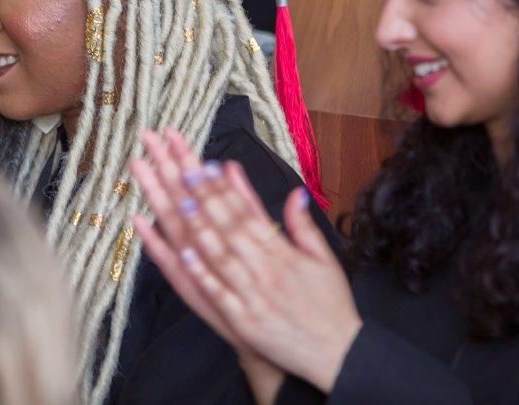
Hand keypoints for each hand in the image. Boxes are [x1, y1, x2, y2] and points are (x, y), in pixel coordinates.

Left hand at [132, 129, 361, 393]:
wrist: (339, 355)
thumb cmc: (330, 306)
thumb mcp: (325, 261)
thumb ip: (304, 225)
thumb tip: (295, 192)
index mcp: (283, 253)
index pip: (249, 213)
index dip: (226, 188)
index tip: (205, 163)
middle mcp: (267, 269)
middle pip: (230, 226)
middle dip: (205, 196)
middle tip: (182, 167)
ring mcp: (253, 295)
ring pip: (221, 254)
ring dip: (199, 226)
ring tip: (179, 199)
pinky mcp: (245, 321)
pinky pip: (219, 293)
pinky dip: (201, 273)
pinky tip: (182, 253)